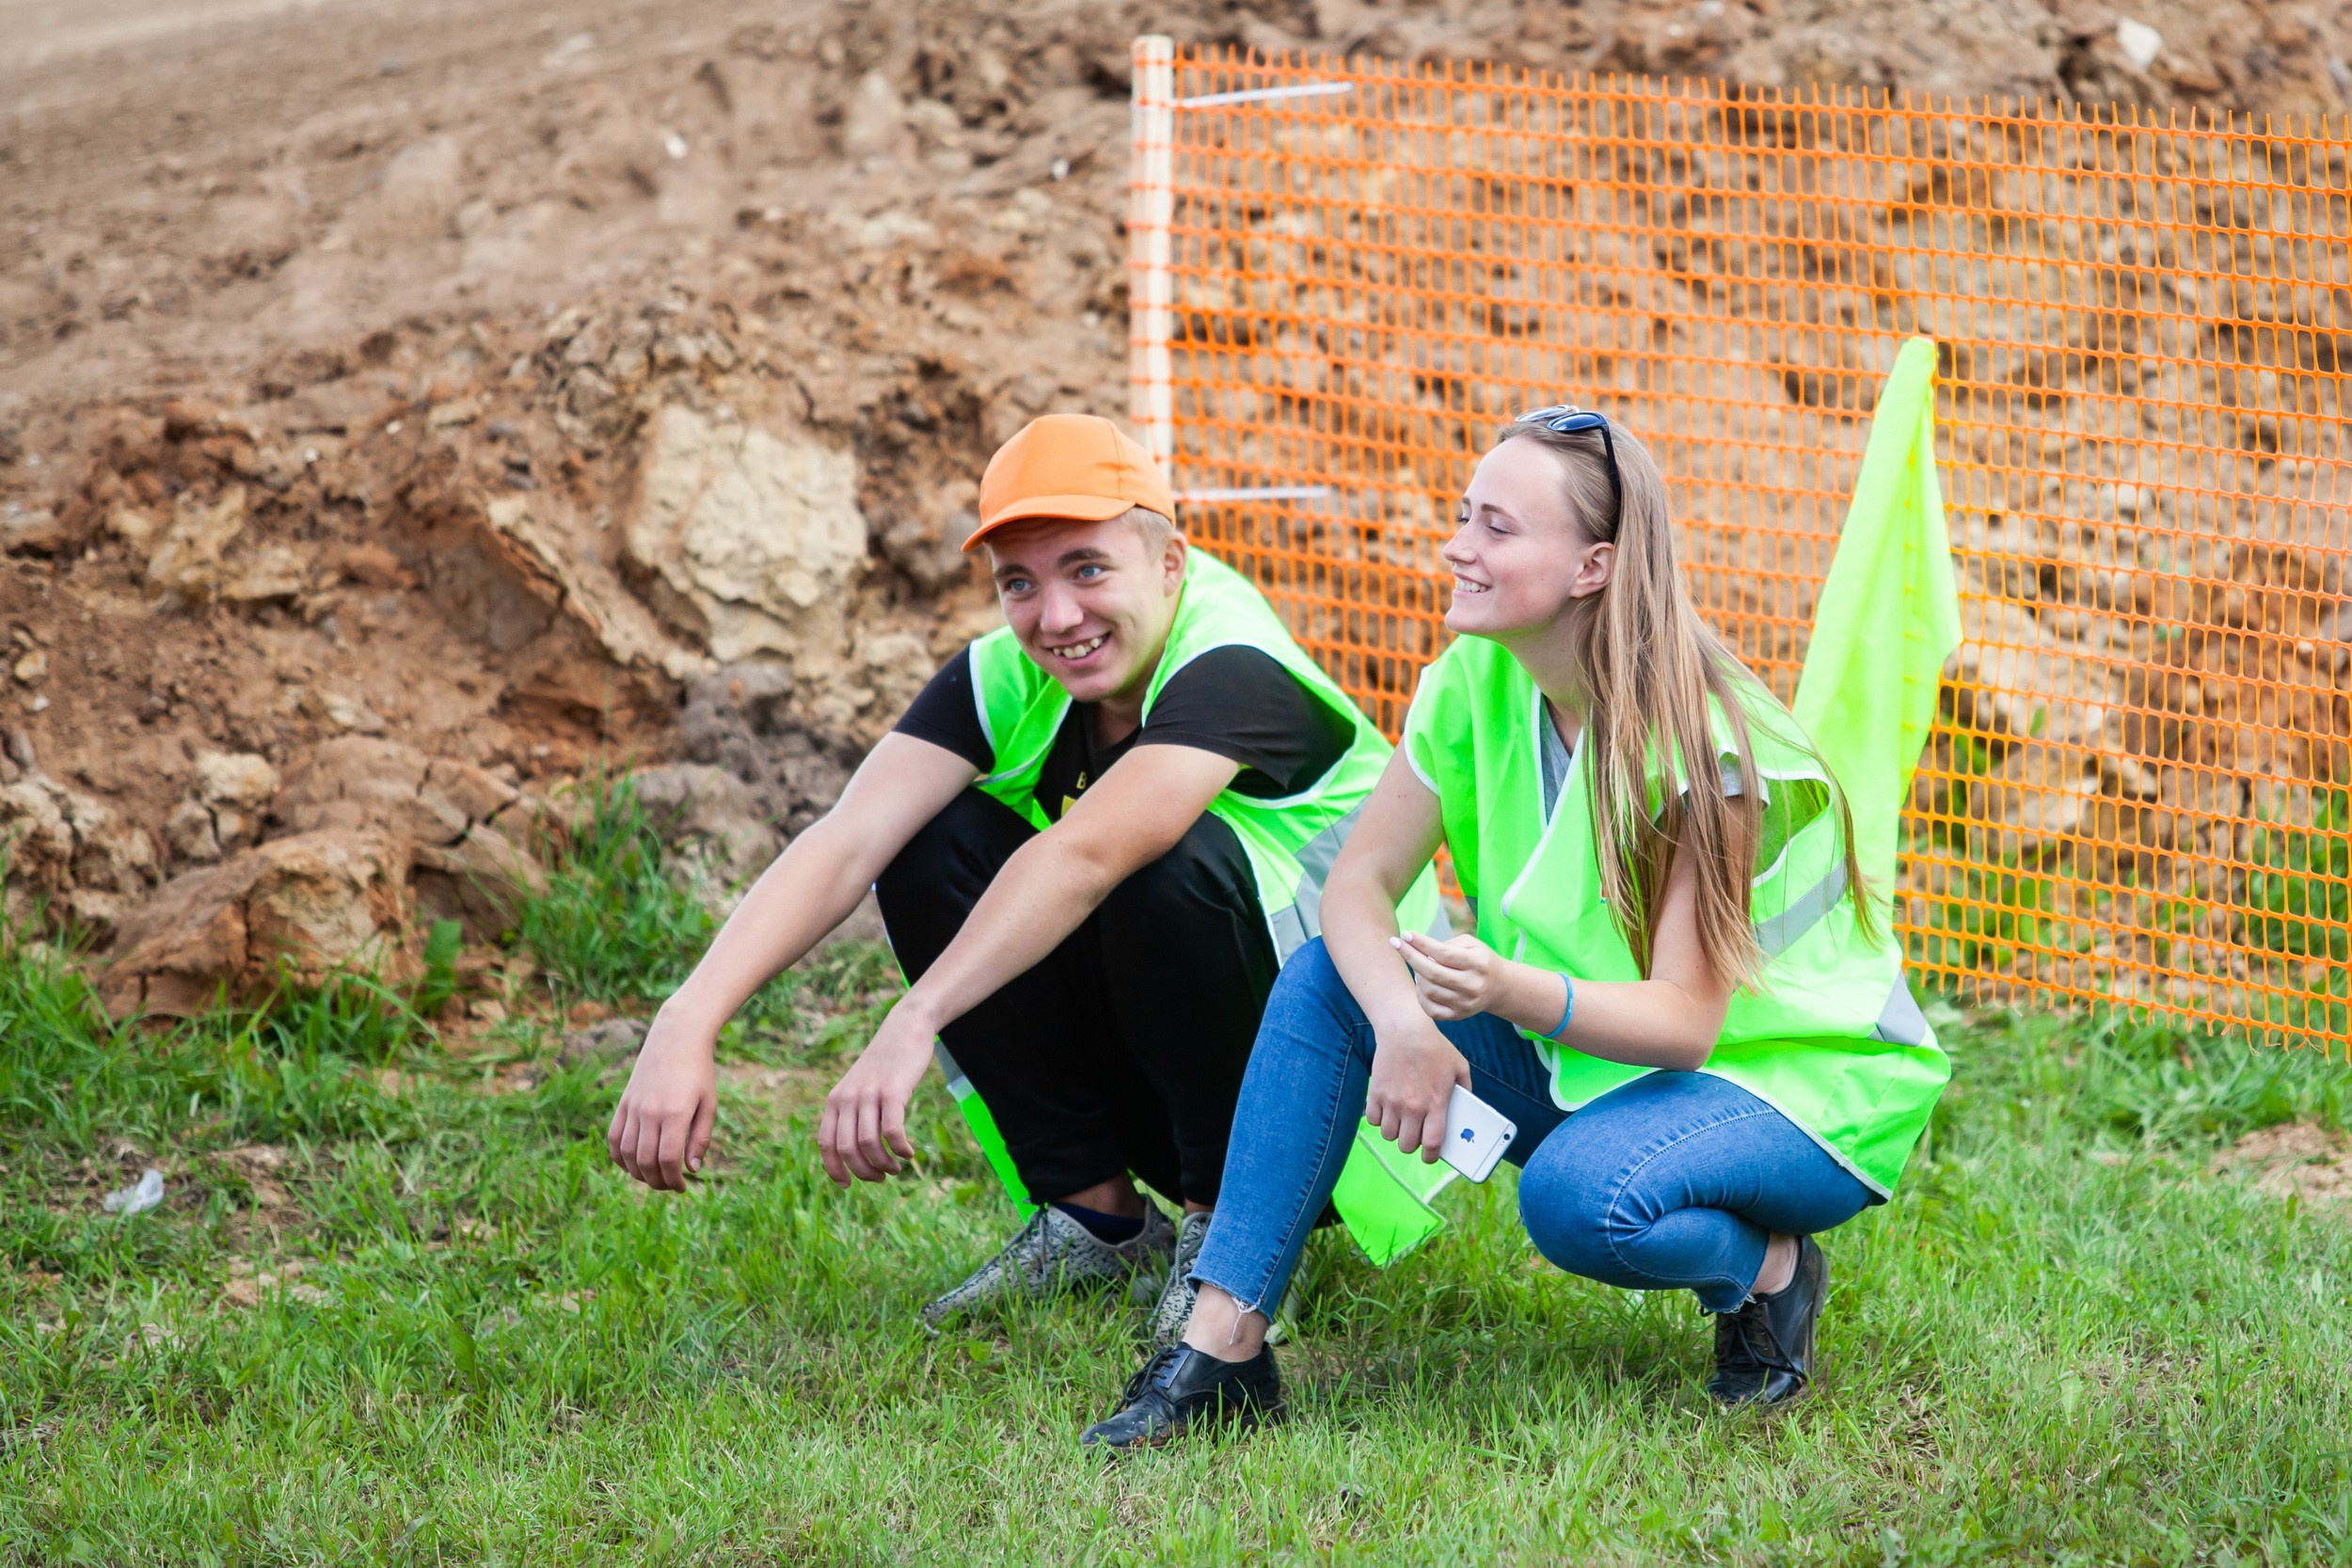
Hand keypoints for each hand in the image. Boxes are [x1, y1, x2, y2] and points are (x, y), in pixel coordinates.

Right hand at [608, 1007, 719, 1191]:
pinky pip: (613, 1138)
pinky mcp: (623, 1103)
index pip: (668, 1160)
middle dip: (657, 1182)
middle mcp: (650, 1112)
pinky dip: (619, 1157)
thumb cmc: (699, 1072)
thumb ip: (700, 1138)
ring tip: (653, 1177)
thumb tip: (692, 1169)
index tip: (682, 1186)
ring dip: (638, 1173)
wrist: (677, 1038)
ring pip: (626, 1154)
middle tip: (669, 1185)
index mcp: (676, 1113)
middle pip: (645, 1162)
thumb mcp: (709, 1104)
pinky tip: (633, 1164)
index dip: (673, 1180)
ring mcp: (633, 1107)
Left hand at [818, 1000, 934, 1186]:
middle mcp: (847, 1098)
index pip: (826, 1144)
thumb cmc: (884, 1064)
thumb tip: (856, 1152)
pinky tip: (909, 1153)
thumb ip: (853, 1113)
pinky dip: (900, 1148)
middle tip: (881, 1177)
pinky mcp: (893, 1091)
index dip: (834, 1169)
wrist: (904, 1028)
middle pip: (847, 1149)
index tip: (847, 1185)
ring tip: (895, 1168)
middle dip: (863, 1172)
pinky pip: (892, 1131)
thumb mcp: (860, 1086)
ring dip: (883, 1164)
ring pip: (868, 1144)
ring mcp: (869, 1094)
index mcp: (835, 1100)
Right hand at [1364, 1016, 1470, 1162]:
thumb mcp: (1459, 1067)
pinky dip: (1379, 1120)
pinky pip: (1373, 1120)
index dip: (1431, 1156)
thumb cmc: (1434, 1047)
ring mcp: (1392, 1102)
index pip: (1432, 1143)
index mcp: (1435, 1104)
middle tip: (1414, 1134)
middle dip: (1412, 1144)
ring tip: (1400, 1121)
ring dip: (1395, 1132)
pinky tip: (1386, 1111)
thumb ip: (1466, 1089)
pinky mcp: (1376, 1094)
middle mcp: (1412, 1107)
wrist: (1404, 1030)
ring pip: (1388, 1135)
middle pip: (1407, 1145)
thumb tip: (1467, 1105)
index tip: (1430, 1156)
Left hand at [1392, 930, 1511, 1021]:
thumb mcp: (1471, 944)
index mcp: (1478, 963)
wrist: (1498, 987)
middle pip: (1433, 973)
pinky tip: (1420, 983)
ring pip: (1429, 990)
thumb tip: (1419, 952)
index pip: (1443, 953)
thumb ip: (1446, 945)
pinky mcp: (1459, 1015)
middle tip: (1397, 944)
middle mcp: (1473, 985)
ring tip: (1417, 964)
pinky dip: (1420, 995)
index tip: (1404, 934)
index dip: (1421, 943)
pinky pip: (1430, 1009)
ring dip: (1417, 975)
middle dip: (1410, 956)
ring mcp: (1466, 1003)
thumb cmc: (1479, 959)